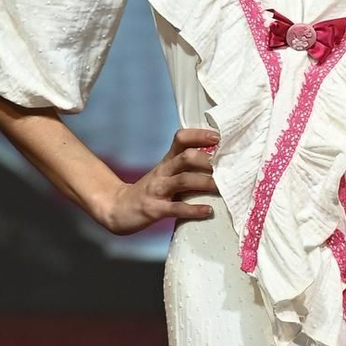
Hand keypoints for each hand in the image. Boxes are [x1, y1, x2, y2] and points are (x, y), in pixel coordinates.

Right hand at [99, 126, 218, 235]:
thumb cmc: (150, 191)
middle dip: (207, 160)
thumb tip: (217, 161)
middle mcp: (163, 172)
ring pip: (183, 180)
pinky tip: (208, 211)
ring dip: (205, 182)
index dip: (199, 135)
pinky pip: (176, 208)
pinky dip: (193, 209)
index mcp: (167, 161)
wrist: (118, 208)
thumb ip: (186, 167)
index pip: (181, 138)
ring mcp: (158, 190)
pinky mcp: (154, 209)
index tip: (219, 137)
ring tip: (222, 187)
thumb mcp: (165, 173)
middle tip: (227, 167)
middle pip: (185, 157)